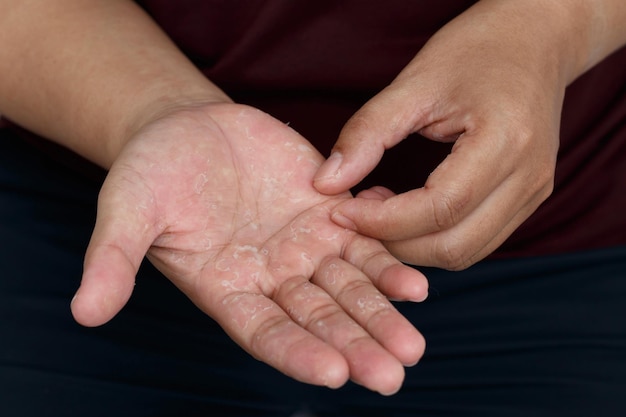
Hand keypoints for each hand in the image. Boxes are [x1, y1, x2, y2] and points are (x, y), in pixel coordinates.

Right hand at [70, 102, 427, 394]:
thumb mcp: (127, 209)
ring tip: (414, 340)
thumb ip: (112, 258)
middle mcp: (271, 277)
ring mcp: (303, 246)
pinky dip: (388, 262)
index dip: (298, 353)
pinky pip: (363, 241)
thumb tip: (84, 311)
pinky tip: (416, 285)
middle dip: (356, 345)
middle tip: (392, 374)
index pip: (265, 332)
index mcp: (226, 288)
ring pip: (349, 287)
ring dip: (382, 313)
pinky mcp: (327, 212)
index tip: (334, 373)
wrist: (188, 127)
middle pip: (319, 319)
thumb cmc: (152, 171)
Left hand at [313, 1, 571, 268]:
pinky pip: (476, 241)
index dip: (382, 221)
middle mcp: (529, 179)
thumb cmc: (476, 51)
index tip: (339, 211)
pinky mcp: (528, 200)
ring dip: (412, 246)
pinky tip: (406, 210)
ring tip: (378, 208)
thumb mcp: (414, 83)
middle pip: (453, 245)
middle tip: (354, 214)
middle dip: (393, 243)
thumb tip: (325, 184)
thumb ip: (367, 134)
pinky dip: (434, 238)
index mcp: (505, 142)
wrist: (534, 40)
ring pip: (465, 253)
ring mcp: (534, 194)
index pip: (439, 208)